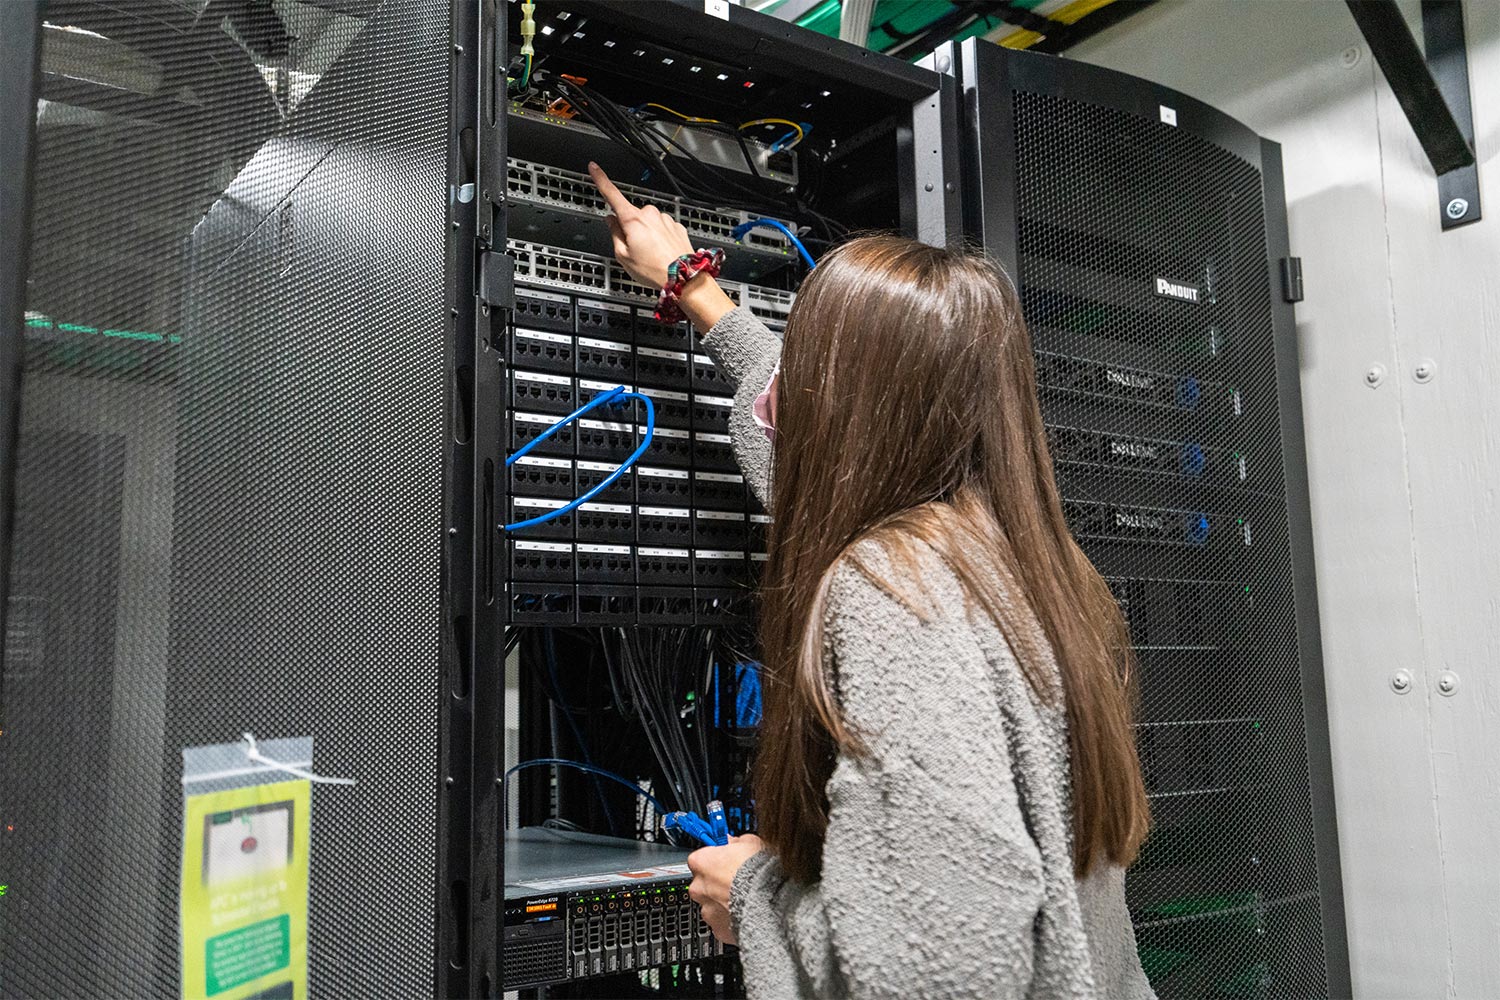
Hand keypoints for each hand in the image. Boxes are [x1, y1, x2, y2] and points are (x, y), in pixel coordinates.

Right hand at [588, 162, 735, 330]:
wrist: (683, 277)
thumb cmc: (654, 270)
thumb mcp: (623, 256)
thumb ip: (614, 234)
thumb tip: (611, 221)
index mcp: (633, 219)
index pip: (612, 194)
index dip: (601, 179)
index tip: (594, 168)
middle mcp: (650, 214)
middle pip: (632, 215)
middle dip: (630, 228)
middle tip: (634, 250)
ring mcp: (665, 219)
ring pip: (648, 222)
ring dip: (646, 234)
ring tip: (650, 255)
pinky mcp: (676, 226)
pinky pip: (662, 228)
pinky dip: (659, 238)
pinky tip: (661, 252)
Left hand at [686, 834, 764, 945]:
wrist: (771, 901)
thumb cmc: (759, 871)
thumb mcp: (751, 842)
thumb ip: (737, 842)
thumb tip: (736, 842)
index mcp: (701, 862)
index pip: (701, 857)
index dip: (716, 858)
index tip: (726, 859)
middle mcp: (699, 888)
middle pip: (704, 883)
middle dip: (718, 882)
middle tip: (739, 879)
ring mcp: (707, 910)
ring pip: (713, 904)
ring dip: (726, 901)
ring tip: (748, 897)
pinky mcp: (719, 929)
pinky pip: (723, 922)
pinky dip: (733, 918)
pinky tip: (749, 911)